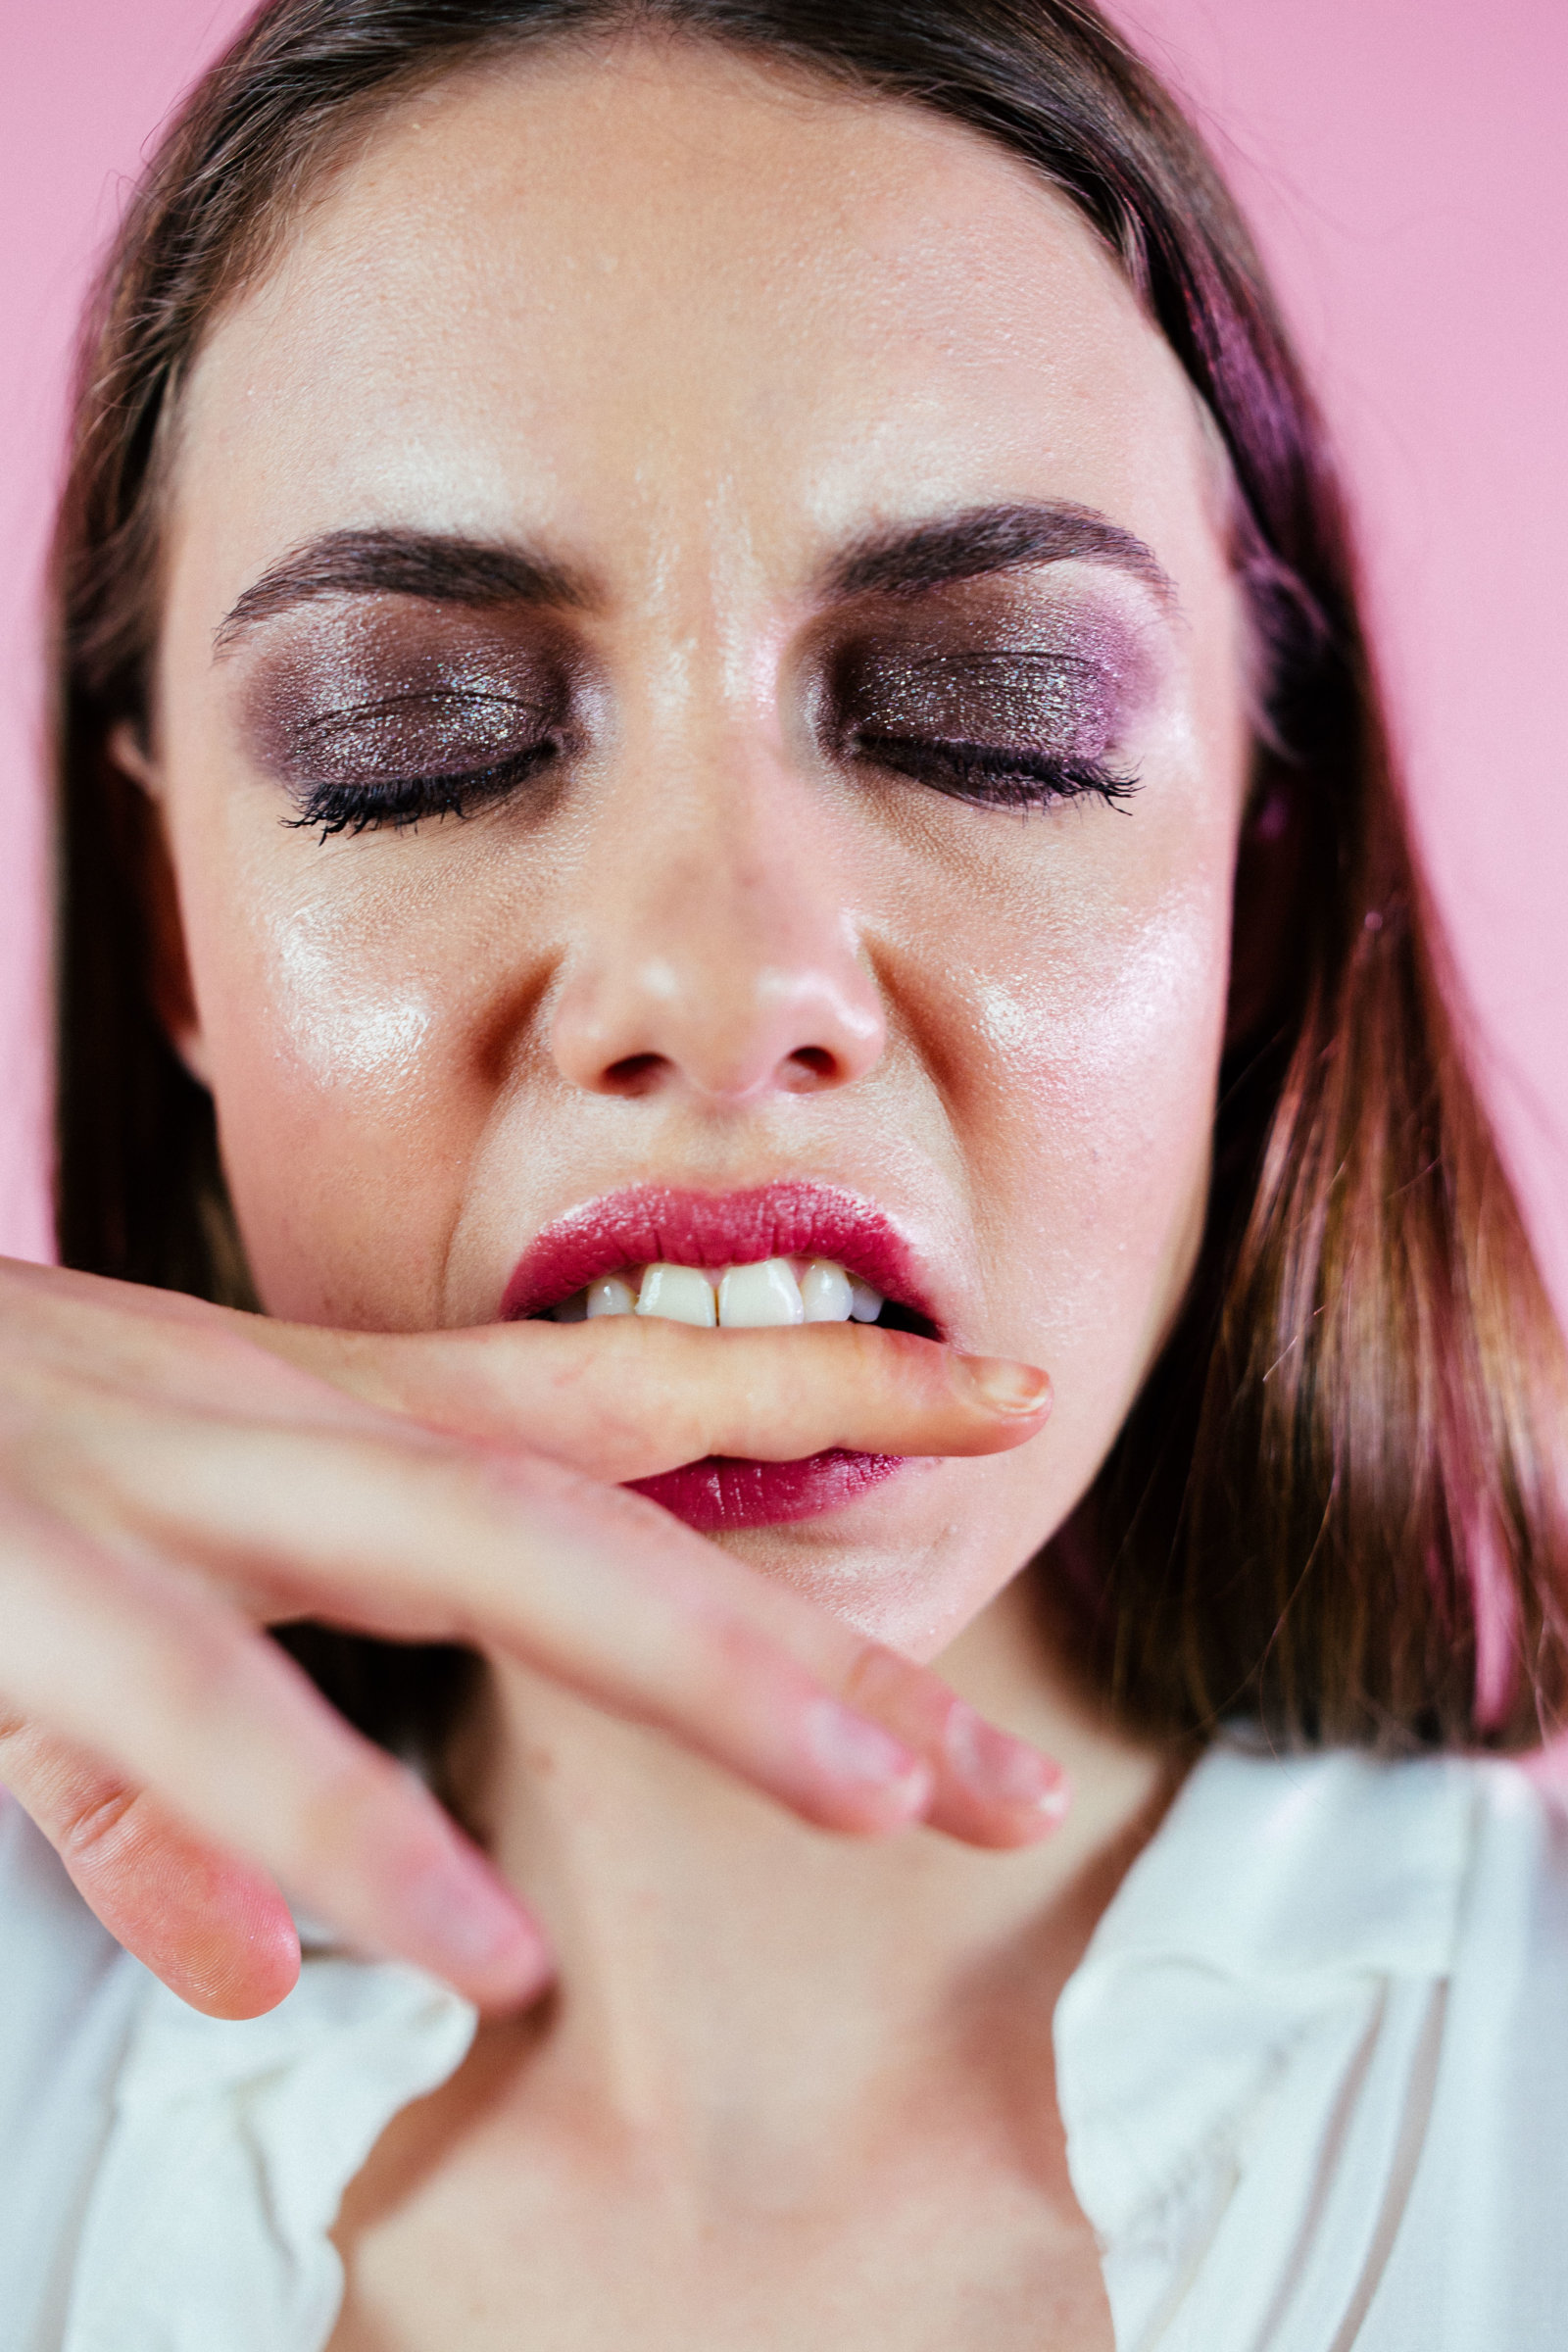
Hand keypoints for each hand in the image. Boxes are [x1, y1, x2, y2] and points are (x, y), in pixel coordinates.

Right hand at [0, 1258, 1058, 2021]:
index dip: (813, 1403)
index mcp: (295, 1419)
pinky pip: (195, 1704)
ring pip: (470, 1551)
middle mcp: (262, 1421)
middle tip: (997, 1775)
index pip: (602, 1402)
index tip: (1006, 1411)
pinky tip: (458, 1938)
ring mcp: (151, 1479)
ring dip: (679, 1667)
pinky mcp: (13, 1569)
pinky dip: (335, 1818)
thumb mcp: (46, 1626)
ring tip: (861, 1794)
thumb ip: (150, 1798)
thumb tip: (253, 1970)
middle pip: (598, 1508)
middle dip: (806, 1633)